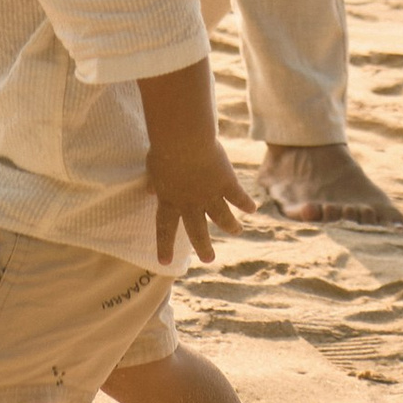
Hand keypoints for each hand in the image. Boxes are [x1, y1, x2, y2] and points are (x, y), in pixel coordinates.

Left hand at [148, 120, 256, 268]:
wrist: (184, 140)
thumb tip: (150, 191)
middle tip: (209, 259)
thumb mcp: (153, 167)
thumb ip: (153, 183)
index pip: (165, 229)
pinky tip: (252, 208)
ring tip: (237, 231)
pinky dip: (246, 203)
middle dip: (204, 247)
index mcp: (169, 200)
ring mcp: (210, 195)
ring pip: (223, 218)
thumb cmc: (164, 148)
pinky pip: (238, 197)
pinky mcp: (227, 183)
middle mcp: (191, 204)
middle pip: (198, 231)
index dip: (164, 246)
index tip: (164, 262)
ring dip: (231, 226)